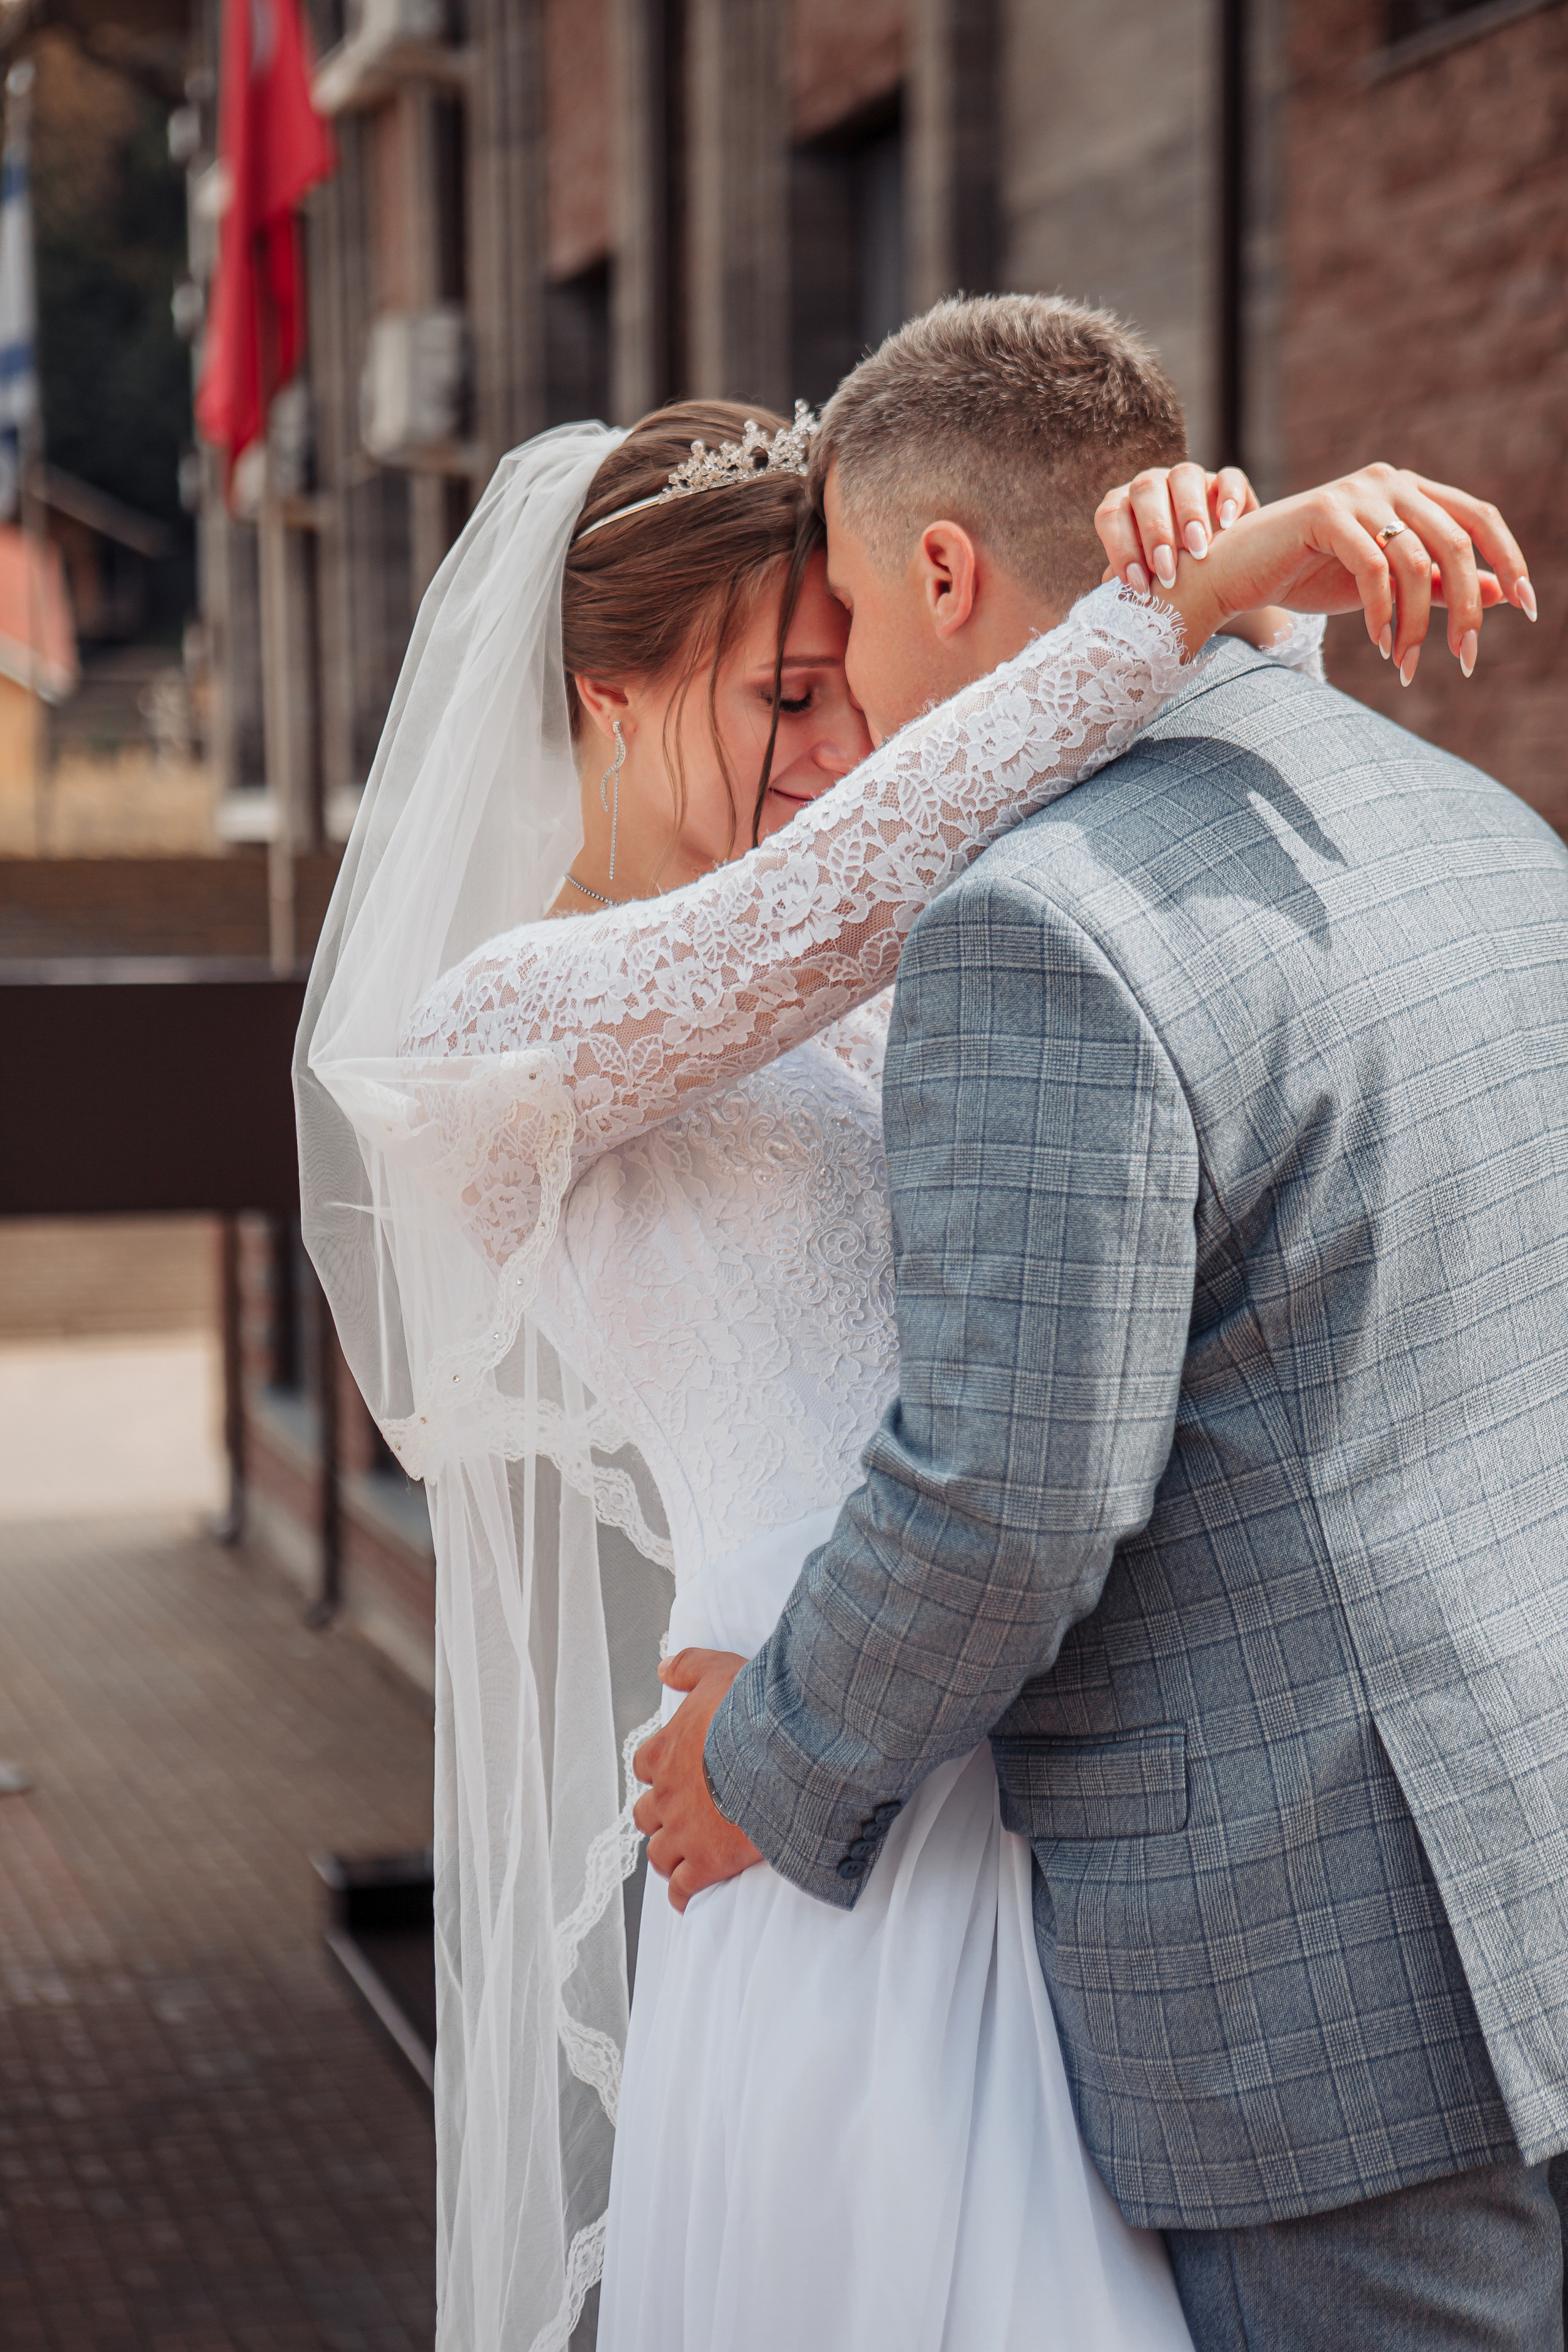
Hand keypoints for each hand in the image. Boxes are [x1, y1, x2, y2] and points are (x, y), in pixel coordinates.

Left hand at [632, 1648, 762, 1912]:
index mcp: (664, 1752)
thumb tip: (662, 1669)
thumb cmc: (750, 1710)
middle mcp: (665, 1794)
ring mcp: (682, 1832)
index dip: (658, 1771)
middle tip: (681, 1817)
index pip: (644, 1765)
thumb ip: (688, 1666)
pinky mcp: (705, 1863)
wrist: (778, 1755)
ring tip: (684, 1856)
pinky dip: (682, 1895)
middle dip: (659, 1816)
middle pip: (644, 1814)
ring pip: (657, 1854)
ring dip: (667, 1854)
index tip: (675, 1773)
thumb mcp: (717, 1670)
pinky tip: (688, 1897)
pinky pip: (682, 1890)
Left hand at [1095, 460, 1259, 590]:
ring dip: (1190, 513)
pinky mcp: (1224, 483)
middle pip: (1145, 490)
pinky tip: (1228, 524)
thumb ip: (1131, 579)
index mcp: (1124, 508)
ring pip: (1184, 476)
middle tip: (1168, 573)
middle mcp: (1153, 486)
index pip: (1111, 516)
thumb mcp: (1147, 580)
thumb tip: (1112, 594)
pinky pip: (1228, 478)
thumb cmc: (1169, 579)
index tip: (1139, 586)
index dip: (1120, 549)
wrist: (1217, 572)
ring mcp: (1189, 480)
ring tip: (1199, 553)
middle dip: (1155, 532)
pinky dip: (1229, 497)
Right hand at [1118, 463, 1532, 680]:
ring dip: (1419, 623)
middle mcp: (1389, 481)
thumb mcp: (1385, 587)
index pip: (1478, 518)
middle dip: (1468, 606)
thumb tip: (1501, 593)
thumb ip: (1437, 586)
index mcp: (1409, 490)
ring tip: (1409, 665)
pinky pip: (1375, 568)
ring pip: (1417, 560)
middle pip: (1456, 542)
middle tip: (1466, 657)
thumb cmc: (1306, 577)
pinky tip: (1382, 646)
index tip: (1528, 607)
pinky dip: (1384, 613)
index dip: (1509, 559)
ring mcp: (1357, 492)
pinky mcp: (1326, 513)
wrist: (1234, 576)